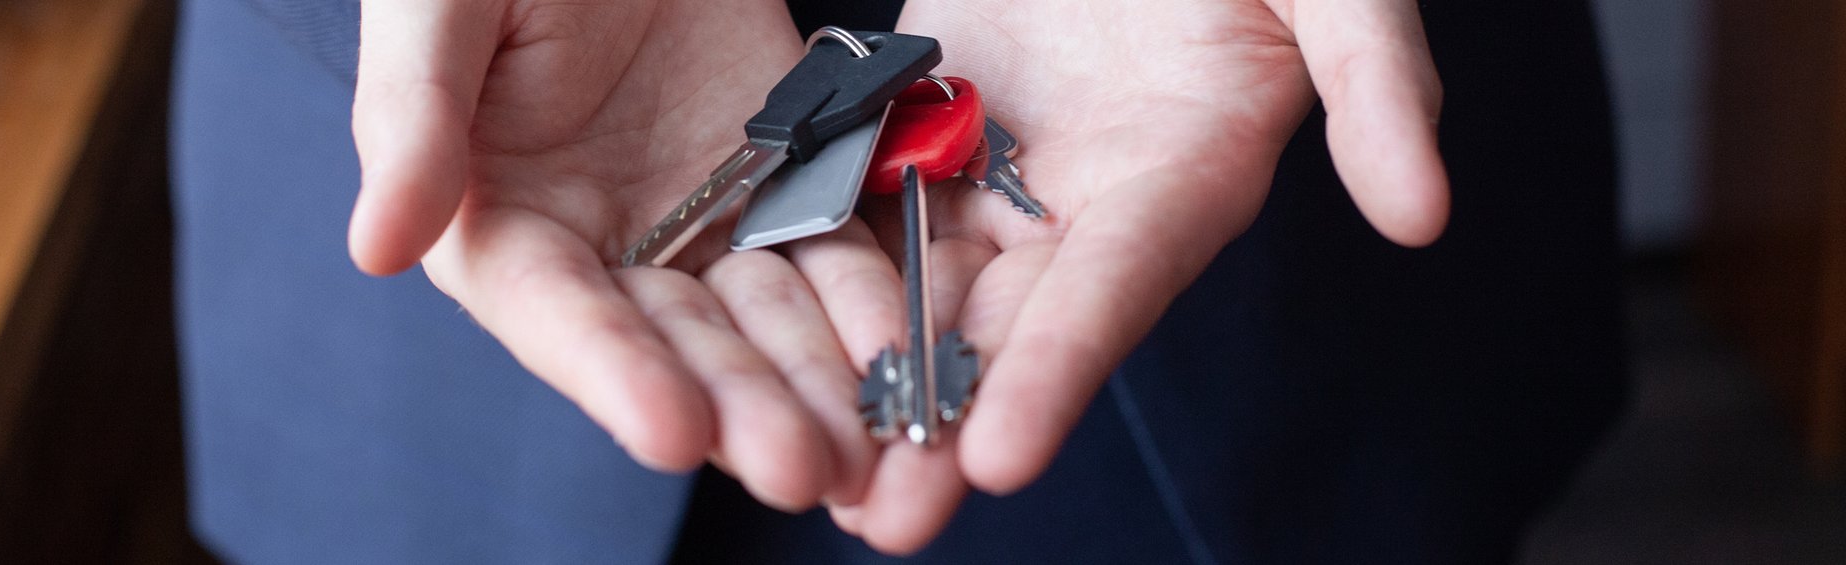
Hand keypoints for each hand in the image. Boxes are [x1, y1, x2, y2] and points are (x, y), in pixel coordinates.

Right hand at [347, 0, 897, 509]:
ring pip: (766, 313)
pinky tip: (914, 349)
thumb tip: (377, 246)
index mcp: (501, 223)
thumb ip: (414, 121)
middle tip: (801, 466)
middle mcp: (604, 244)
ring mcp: (699, 214)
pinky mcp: (779, 173)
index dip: (615, 375)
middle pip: (678, 341)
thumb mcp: (439, 12)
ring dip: (817, 378)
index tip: (675, 432)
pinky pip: (832, 244)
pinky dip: (871, 298)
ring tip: (871, 442)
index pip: (559, 316)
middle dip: (741, 405)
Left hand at [827, 0, 1449, 552]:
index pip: (1116, 289)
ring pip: (924, 284)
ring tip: (811, 470)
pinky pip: (864, 202)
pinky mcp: (926, 117)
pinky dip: (822, 273)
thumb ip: (1378, 85)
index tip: (999, 461)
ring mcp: (1000, 163)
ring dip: (869, 376)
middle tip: (882, 520)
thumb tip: (1423, 216)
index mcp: (1184, 175)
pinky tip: (766, 341)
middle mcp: (1086, 195)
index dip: (1059, 372)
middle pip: (1009, 324)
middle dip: (945, 420)